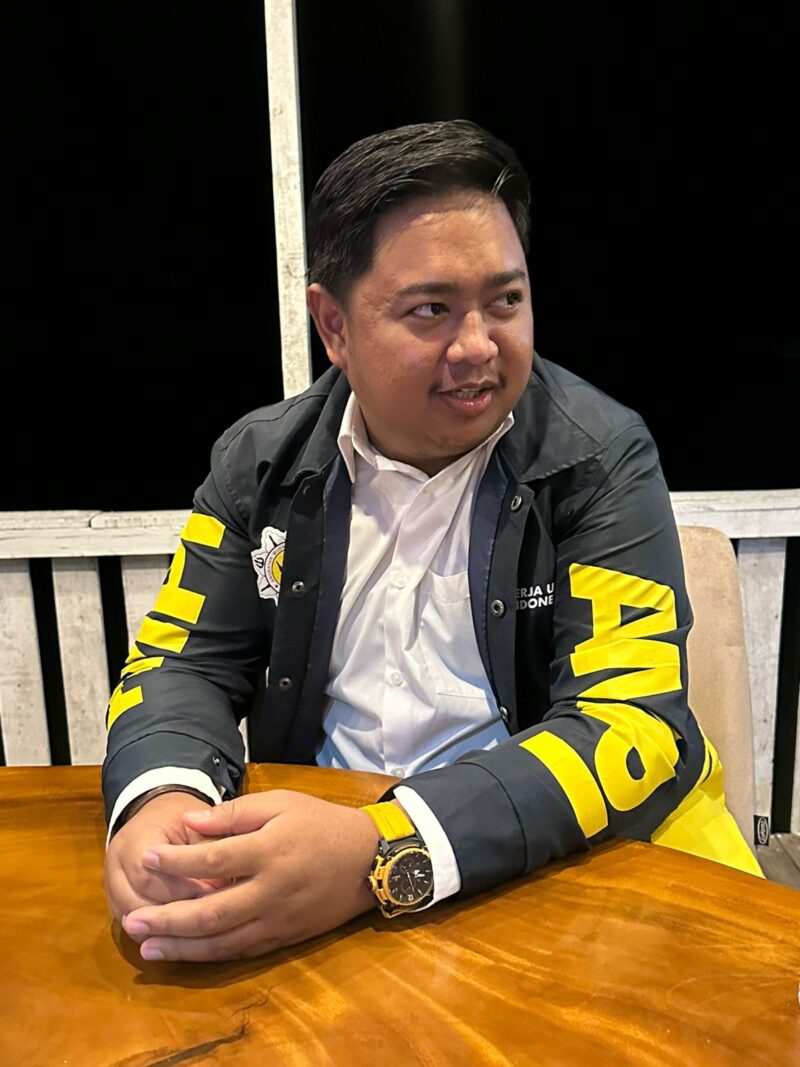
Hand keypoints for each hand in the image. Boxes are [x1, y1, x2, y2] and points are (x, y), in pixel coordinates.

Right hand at [104, 792, 225, 922]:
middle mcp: (115, 866)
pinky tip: (184, 934)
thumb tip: (223, 887)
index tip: (215, 896)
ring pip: (132, 922)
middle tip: (210, 916)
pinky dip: (157, 935)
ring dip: (165, 929)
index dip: (183, 891)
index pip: (149, 877)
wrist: (157, 814)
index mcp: (134, 840)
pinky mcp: (116, 904)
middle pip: (137, 904)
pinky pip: (132, 930)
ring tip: (200, 926)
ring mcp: (111, 887)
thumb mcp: (199, 825)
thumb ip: (208, 852)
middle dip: (175, 913)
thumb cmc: (183, 820)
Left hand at [121, 790, 380, 961]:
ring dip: (182, 947)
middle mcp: (271, 890)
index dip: (176, 861)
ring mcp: (278, 919)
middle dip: (168, 919)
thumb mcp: (281, 803)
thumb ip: (234, 813)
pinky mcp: (284, 937)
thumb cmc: (320, 824)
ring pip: (223, 941)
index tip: (146, 858)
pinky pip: (241, 951)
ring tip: (147, 947)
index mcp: (269, 850)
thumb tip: (189, 823)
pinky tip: (185, 954)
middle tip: (132, 921)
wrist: (368, 860)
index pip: (213, 858)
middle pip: (211, 911)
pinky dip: (210, 955)